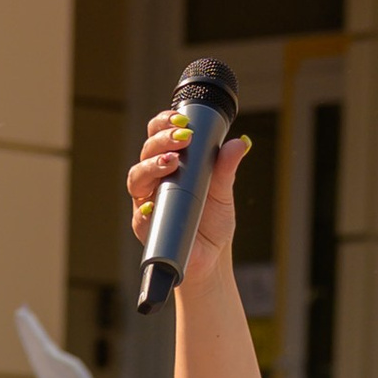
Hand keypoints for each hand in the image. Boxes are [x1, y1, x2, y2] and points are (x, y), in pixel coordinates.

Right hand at [126, 106, 248, 288]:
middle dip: (162, 140)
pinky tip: (155, 204)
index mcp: (170, 164)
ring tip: (171, 162)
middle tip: (183, 137)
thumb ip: (226, 168)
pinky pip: (140, 214)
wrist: (210, 258)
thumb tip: (240, 143)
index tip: (182, 119)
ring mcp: (146, 201)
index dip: (164, 123)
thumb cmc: (211, 221)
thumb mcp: (223, 192)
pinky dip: (146, 208)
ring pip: (137, 177)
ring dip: (151, 166)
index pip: (159, 135)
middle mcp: (154, 179)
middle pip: (146, 151)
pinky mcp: (145, 227)